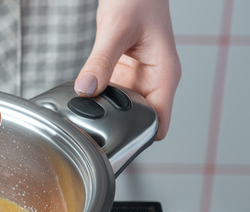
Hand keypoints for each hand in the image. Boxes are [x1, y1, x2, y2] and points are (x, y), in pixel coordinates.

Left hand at [74, 0, 181, 139]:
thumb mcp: (116, 31)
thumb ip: (101, 61)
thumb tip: (87, 88)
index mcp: (164, 74)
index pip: (158, 121)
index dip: (139, 136)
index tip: (116, 142)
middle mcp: (153, 79)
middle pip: (138, 119)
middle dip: (116, 125)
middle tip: (91, 127)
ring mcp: (138, 77)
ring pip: (122, 108)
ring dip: (105, 111)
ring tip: (85, 111)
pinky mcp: (123, 72)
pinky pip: (111, 92)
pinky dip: (99, 96)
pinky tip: (85, 94)